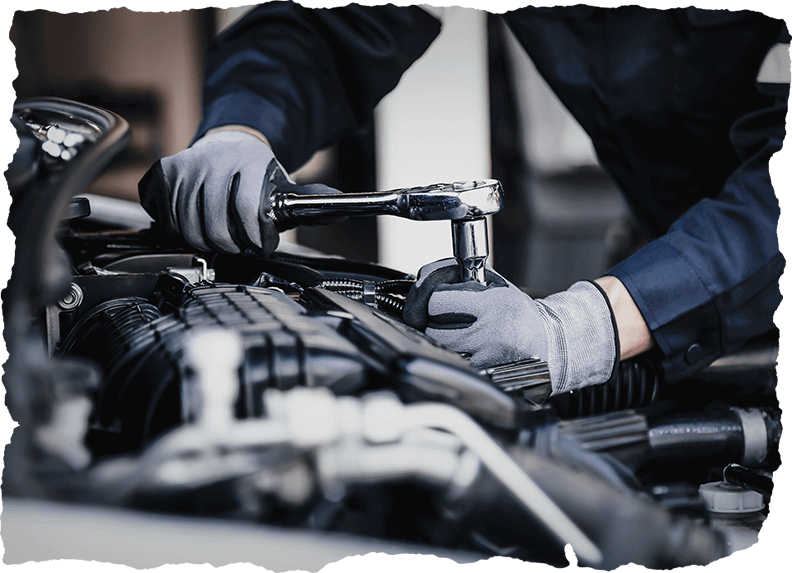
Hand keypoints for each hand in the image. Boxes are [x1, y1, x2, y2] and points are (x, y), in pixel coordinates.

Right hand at [138, 128, 340, 255]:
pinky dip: (179, 229)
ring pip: (187, 227)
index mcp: (248, 161)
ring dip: (204, 241)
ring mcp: (186, 166)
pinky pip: (166, 217)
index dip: (253, 238)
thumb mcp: (286, 185)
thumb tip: (344, 210)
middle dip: (230, 246)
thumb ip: (312, 201)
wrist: (229, 144)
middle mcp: (214, 160)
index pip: (247, 210)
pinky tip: (195, 224)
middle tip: (239, 247)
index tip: (259, 246)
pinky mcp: (164, 173)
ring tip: (220, 237)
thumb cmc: (258, 175)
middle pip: (214, 226)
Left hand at [403, 259, 618, 394]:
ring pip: (441, 351)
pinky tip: (467, 352)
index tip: (438, 301)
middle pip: (433, 330)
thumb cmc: (518, 313)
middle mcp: (491, 332)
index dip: (432, 300)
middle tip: (445, 321)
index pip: (436, 301)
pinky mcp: (488, 377)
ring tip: (458, 335)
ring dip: (441, 343)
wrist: (551, 344)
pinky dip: (454, 359)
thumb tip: (424, 278)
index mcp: (493, 304)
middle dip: (433, 324)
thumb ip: (462, 279)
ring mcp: (489, 359)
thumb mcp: (496, 286)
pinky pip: (455, 367)